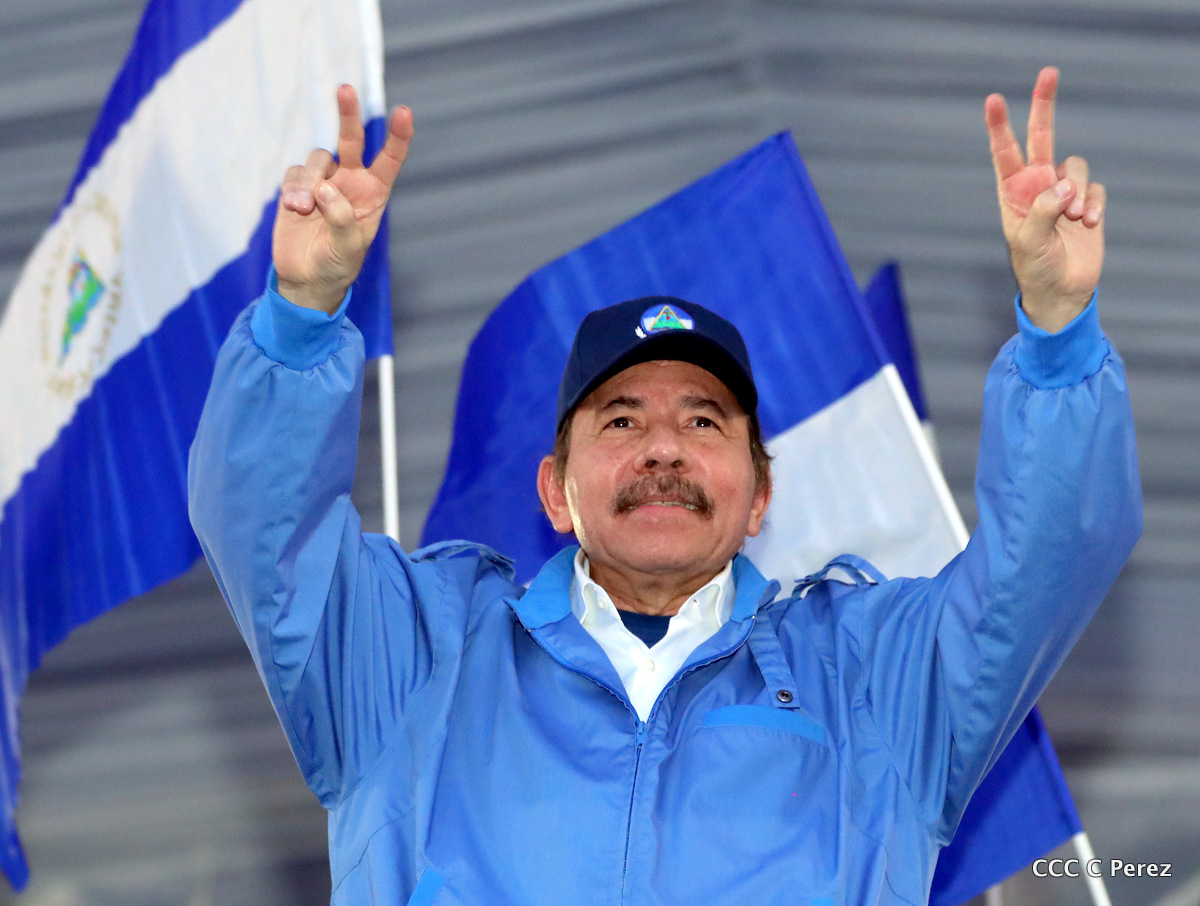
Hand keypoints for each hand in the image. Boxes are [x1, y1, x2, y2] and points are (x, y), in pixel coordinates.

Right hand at [273, 85, 413, 312]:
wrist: (307, 279)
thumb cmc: (337, 265)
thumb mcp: (347, 248)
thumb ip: (341, 219)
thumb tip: (325, 188)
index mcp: (373, 194)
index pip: (389, 160)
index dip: (398, 137)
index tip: (404, 112)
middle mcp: (350, 182)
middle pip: (352, 139)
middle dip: (349, 115)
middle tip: (346, 89)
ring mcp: (323, 182)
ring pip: (317, 160)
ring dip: (309, 181)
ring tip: (303, 209)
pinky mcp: (298, 187)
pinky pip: (294, 175)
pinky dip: (293, 189)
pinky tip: (294, 209)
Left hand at [985, 67, 1103, 331]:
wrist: (1062, 291)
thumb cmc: (1035, 268)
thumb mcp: (1028, 242)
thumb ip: (1041, 211)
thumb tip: (1062, 186)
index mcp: (1012, 193)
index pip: (1004, 153)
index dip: (999, 125)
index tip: (993, 99)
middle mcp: (1037, 186)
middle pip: (1042, 137)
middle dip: (1044, 105)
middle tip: (1048, 71)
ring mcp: (1063, 193)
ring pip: (1076, 167)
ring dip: (1077, 192)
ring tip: (1072, 219)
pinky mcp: (1086, 202)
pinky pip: (1095, 189)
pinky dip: (1093, 204)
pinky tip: (1088, 224)